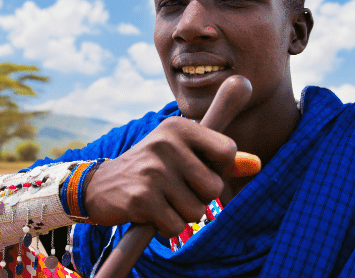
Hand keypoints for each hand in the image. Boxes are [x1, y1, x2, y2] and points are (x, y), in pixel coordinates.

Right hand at [83, 116, 234, 236]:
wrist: (98, 186)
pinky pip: (175, 226)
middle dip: (199, 198)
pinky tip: (150, 213)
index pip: (227, 151)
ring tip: (162, 201)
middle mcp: (165, 143)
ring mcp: (153, 171)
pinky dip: (166, 227)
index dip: (218, 170)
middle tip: (175, 190)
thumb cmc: (150, 169)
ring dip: (182, 214)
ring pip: (196, 211)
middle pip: (214, 187)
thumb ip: (220, 158)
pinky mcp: (141, 198)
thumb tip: (257, 164)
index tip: (197, 171)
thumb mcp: (182, 154)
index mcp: (178, 126)